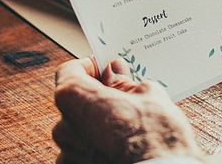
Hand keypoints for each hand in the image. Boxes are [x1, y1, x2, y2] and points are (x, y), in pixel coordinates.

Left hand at [53, 57, 202, 163]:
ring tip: (126, 130)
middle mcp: (64, 127)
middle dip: (97, 99)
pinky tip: (119, 149)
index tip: (106, 70)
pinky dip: (97, 149)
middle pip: (75, 104)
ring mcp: (69, 154)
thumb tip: (115, 71)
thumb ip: (122, 81)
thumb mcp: (147, 95)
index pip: (69, 72)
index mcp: (74, 99)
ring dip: (96, 127)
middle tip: (123, 99)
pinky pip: (83, 154)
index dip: (89, 68)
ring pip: (80, 132)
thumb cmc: (157, 138)